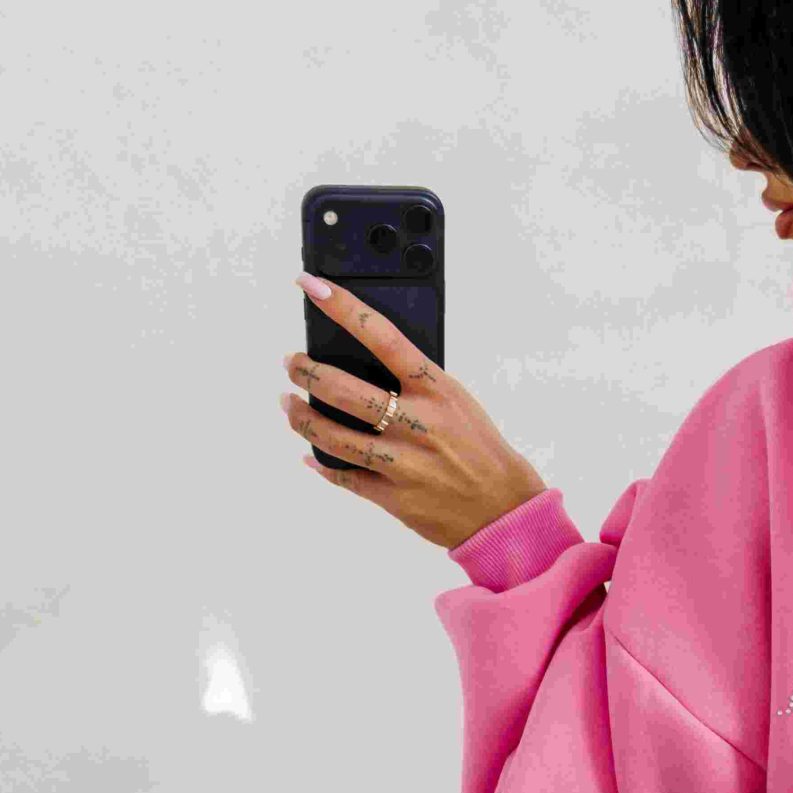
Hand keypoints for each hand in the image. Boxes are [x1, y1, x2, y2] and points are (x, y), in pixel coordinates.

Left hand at [282, 273, 547, 549]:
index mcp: (436, 390)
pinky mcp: (392, 498)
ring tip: (289, 404)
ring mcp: (402, 463)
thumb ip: (415, 382)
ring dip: (300, 417)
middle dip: (306, 372)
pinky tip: (311, 454)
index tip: (312, 286)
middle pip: (342, 390)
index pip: (382, 337)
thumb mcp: (456, 400)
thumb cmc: (480, 448)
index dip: (343, 307)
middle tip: (292, 363)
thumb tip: (364, 363)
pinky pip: (344, 477)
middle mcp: (417, 423)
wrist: (504, 507)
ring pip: (332, 436)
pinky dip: (322, 464)